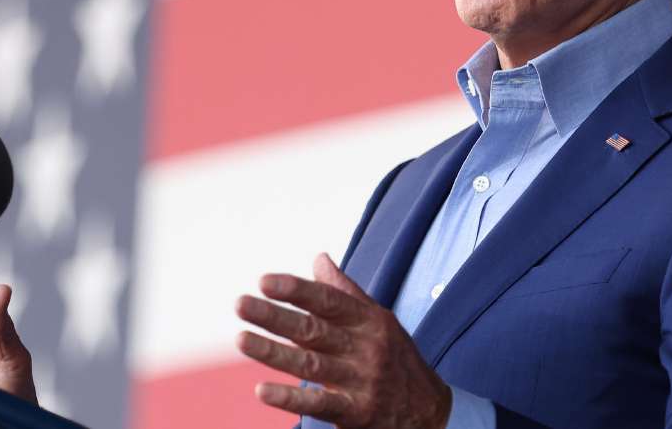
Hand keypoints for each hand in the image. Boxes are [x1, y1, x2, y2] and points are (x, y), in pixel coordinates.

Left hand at [235, 253, 451, 428]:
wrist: (431, 413)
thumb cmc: (397, 360)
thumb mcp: (380, 321)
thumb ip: (346, 292)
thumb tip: (319, 258)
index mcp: (369, 320)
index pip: (328, 300)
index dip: (297, 290)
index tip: (264, 280)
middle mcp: (366, 348)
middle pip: (313, 329)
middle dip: (275, 316)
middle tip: (241, 304)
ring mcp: (361, 381)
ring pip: (310, 364)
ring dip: (273, 352)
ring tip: (241, 339)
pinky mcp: (356, 413)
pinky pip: (320, 404)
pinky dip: (290, 398)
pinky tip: (262, 390)